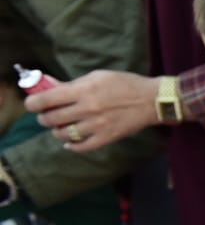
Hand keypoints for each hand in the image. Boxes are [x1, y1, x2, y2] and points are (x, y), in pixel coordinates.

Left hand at [25, 70, 159, 152]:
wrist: (153, 100)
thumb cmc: (126, 84)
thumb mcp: (98, 76)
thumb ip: (74, 84)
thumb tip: (51, 87)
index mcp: (83, 90)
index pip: (46, 99)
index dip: (33, 103)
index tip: (32, 104)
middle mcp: (87, 108)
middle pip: (51, 119)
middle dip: (44, 118)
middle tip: (47, 116)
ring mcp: (97, 125)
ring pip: (64, 134)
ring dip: (57, 131)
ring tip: (61, 128)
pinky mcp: (107, 137)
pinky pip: (82, 147)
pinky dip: (72, 147)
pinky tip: (71, 143)